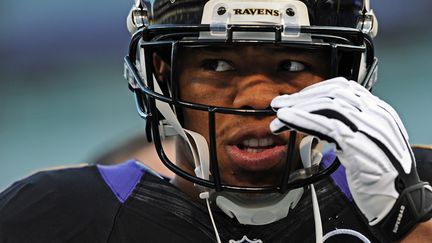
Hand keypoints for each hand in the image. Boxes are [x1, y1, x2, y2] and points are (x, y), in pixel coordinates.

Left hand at [270, 77, 431, 240]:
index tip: (296, 98)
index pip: (343, 88)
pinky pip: (325, 124)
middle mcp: (376, 115)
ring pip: (327, 105)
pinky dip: (302, 119)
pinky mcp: (359, 142)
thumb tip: (317, 121)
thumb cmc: (381, 178)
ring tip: (278, 115)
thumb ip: (347, 129)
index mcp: (379, 113)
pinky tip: (287, 119)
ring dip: (298, 108)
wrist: (400, 202)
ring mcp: (370, 127)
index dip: (315, 91)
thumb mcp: (364, 146)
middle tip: (280, 104)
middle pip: (333, 93)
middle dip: (303, 97)